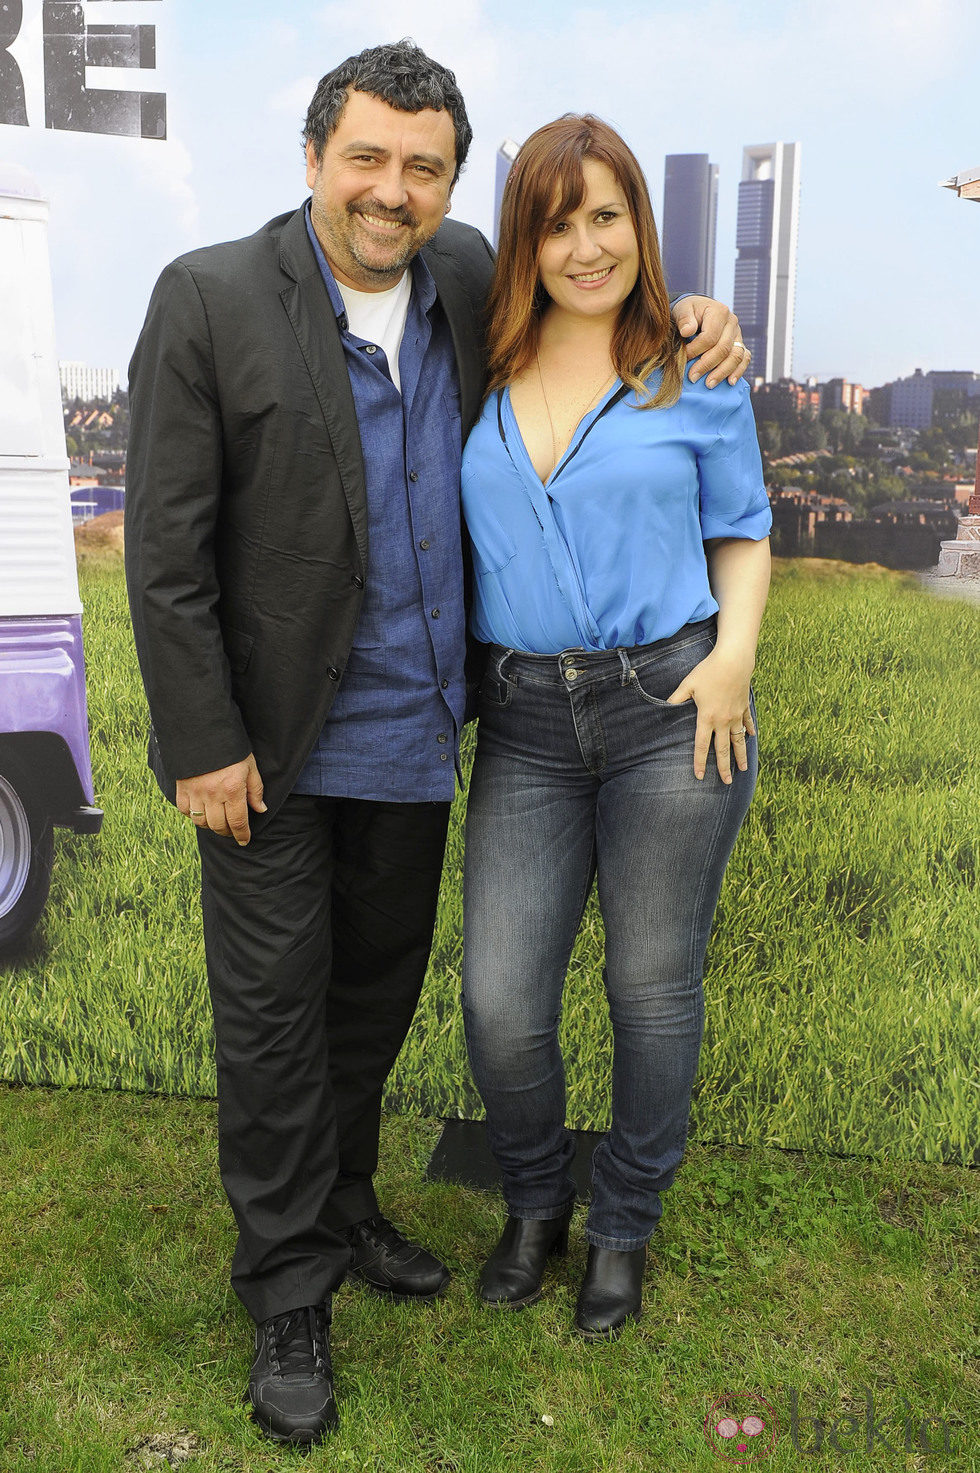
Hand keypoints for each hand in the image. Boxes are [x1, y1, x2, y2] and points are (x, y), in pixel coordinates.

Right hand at [176, 753, 266, 844]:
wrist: (203, 731)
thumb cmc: (231, 749)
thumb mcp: (250, 766)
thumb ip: (255, 790)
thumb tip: (261, 809)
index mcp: (233, 789)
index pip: (238, 822)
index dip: (242, 835)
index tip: (244, 841)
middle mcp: (213, 794)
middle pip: (219, 826)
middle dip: (227, 832)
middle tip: (232, 831)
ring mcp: (195, 792)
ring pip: (201, 822)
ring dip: (210, 826)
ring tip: (218, 821)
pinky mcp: (182, 788)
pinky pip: (185, 811)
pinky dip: (193, 816)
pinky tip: (201, 811)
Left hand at [666, 650, 754, 783]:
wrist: (734, 660)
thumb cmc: (708, 671)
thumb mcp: (687, 684)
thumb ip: (676, 698)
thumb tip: (663, 706)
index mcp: (707, 718)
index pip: (702, 745)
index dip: (700, 762)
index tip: (699, 776)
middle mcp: (723, 721)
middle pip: (724, 749)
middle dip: (724, 767)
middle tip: (726, 782)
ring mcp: (736, 715)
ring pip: (739, 741)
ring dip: (741, 756)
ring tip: (743, 769)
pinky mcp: (744, 706)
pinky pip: (747, 722)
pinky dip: (749, 730)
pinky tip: (751, 737)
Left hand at [671, 296, 750, 386]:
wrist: (697, 311)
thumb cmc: (688, 312)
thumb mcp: (682, 310)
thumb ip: (684, 319)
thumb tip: (687, 331)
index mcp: (719, 312)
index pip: (710, 337)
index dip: (696, 350)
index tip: (683, 359)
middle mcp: (732, 323)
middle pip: (723, 349)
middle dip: (707, 365)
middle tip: (692, 377)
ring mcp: (738, 335)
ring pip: (736, 356)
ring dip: (722, 372)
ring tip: (709, 384)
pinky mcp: (740, 345)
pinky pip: (744, 359)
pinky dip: (738, 371)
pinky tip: (730, 382)